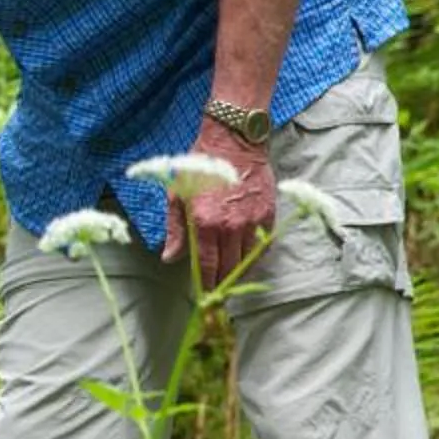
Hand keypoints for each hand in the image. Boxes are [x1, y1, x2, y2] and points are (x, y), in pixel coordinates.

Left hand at [161, 124, 278, 290]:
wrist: (233, 142)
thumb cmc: (200, 166)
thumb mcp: (177, 195)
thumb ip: (176, 231)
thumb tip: (170, 258)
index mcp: (205, 222)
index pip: (207, 266)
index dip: (206, 284)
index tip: (204, 296)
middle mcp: (230, 226)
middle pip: (230, 268)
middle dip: (223, 284)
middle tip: (218, 293)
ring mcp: (252, 221)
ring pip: (249, 260)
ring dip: (240, 272)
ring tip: (231, 279)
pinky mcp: (268, 214)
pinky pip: (264, 245)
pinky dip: (255, 256)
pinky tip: (246, 259)